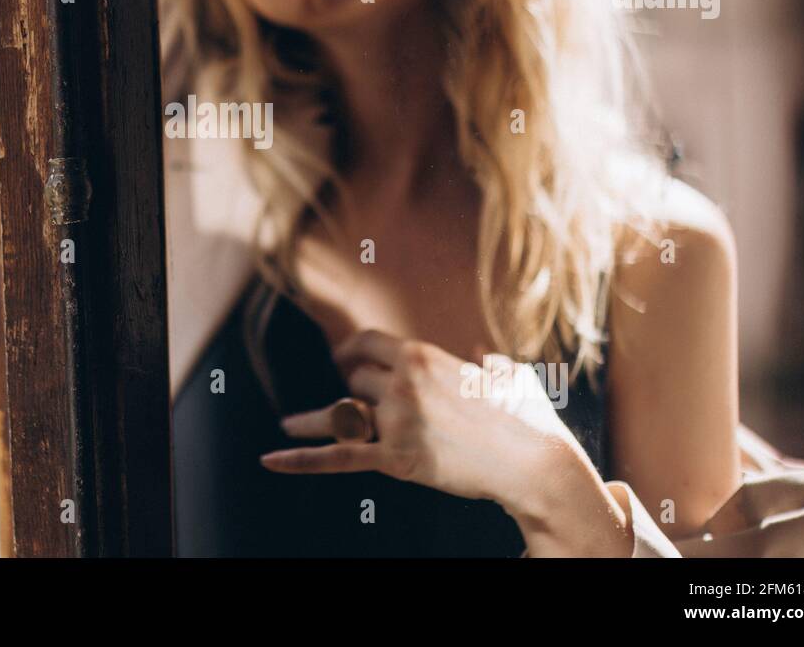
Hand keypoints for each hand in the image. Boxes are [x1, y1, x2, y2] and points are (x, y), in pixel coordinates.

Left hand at [259, 329, 583, 508]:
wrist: (531, 460)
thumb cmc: (528, 420)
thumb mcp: (512, 377)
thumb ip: (493, 363)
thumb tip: (487, 357)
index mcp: (423, 356)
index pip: (368, 344)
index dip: (351, 351)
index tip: (343, 358)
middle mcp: (402, 382)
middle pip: (354, 378)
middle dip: (348, 388)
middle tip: (343, 398)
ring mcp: (396, 419)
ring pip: (343, 412)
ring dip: (316, 418)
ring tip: (288, 424)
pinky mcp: (396, 457)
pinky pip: (339, 456)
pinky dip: (301, 459)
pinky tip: (272, 458)